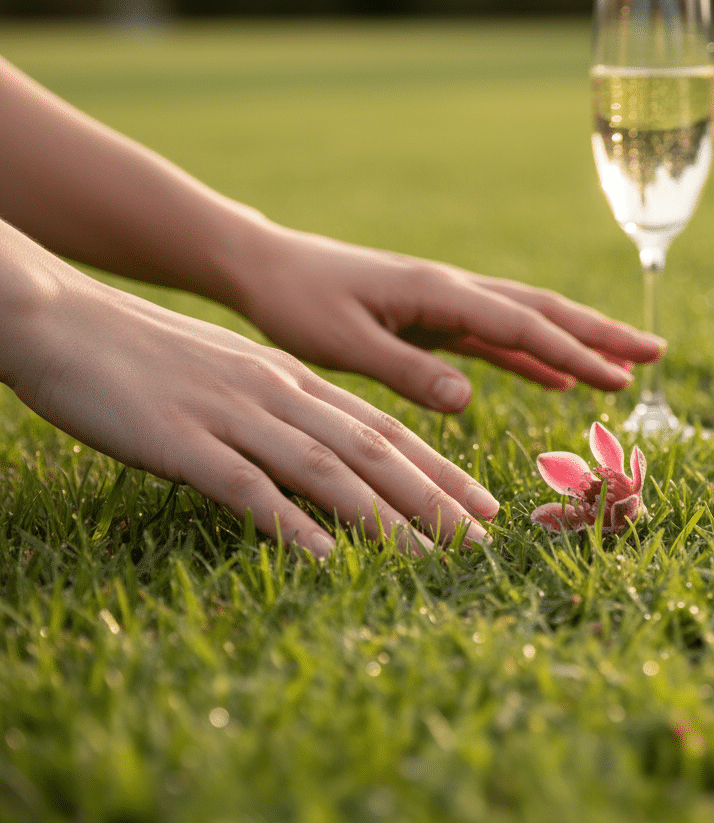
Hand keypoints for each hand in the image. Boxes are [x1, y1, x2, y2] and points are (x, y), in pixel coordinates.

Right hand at [7, 246, 496, 555]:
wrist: (65, 320)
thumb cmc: (149, 353)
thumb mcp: (232, 373)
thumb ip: (280, 406)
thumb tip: (322, 446)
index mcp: (291, 377)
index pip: (383, 426)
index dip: (438, 467)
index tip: (481, 503)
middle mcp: (277, 392)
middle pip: (373, 448)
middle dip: (434, 496)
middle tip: (482, 536)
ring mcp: (232, 414)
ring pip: (326, 469)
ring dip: (383, 518)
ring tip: (430, 559)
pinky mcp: (181, 441)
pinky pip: (246, 487)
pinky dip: (291, 523)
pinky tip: (324, 558)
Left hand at [234, 225, 666, 411]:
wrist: (267, 266)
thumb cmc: (298, 302)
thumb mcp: (344, 342)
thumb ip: (407, 369)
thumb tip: (469, 398)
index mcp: (438, 291)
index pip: (520, 323)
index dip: (572, 351)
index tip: (620, 375)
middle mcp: (453, 290)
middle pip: (542, 310)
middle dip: (600, 332)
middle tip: (656, 350)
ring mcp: (447, 302)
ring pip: (526, 320)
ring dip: (576, 341)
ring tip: (624, 363)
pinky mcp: (434, 317)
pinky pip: (495, 337)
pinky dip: (532, 356)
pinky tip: (555, 378)